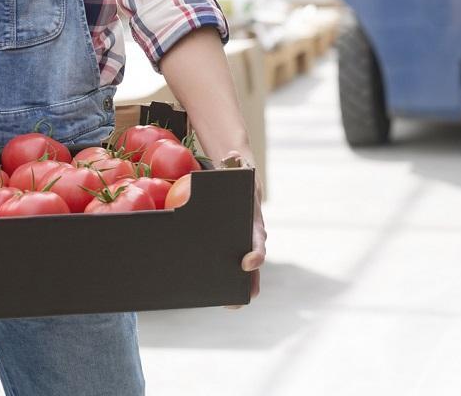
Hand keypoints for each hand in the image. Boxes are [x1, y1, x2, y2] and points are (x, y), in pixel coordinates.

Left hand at [221, 151, 264, 307]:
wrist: (237, 187)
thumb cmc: (236, 179)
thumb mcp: (237, 169)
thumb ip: (235, 162)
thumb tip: (232, 155)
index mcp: (254, 226)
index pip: (259, 243)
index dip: (256, 255)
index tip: (247, 263)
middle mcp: (251, 242)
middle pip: (252, 270)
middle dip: (247, 286)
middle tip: (236, 302)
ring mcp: (240, 250)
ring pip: (241, 277)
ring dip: (234, 292)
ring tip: (222, 305)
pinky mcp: (228, 254)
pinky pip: (225, 271)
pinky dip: (218, 282)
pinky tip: (201, 292)